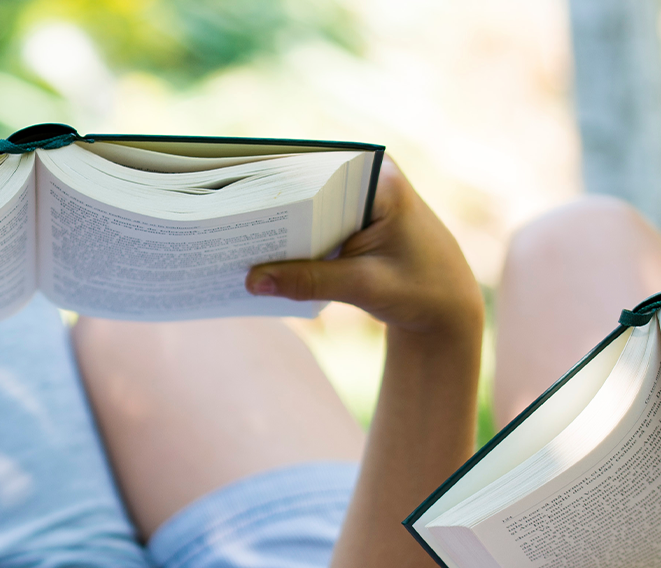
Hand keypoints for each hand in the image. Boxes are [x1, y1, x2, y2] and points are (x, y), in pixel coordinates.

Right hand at [244, 156, 481, 340]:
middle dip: (260, 199)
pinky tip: (250, 249)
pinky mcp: (346, 215)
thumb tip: (251, 280)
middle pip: (300, 180)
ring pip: (299, 200)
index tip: (227, 189)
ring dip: (268, 217)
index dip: (268, 176)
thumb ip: (309, 282)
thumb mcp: (365, 287)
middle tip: (213, 214)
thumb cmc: (419, 291)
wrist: (447, 306)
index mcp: (378, 177)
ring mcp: (355, 193)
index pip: (312, 167)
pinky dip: (283, 234)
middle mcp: (366, 174)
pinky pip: (306, 218)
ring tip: (221, 231)